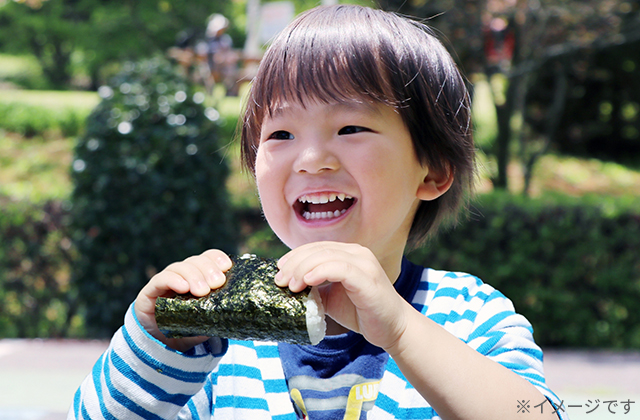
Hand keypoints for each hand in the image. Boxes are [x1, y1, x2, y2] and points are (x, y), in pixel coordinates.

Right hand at [134, 249, 231, 351]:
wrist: (163, 346)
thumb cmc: (189, 330)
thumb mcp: (208, 323)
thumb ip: (219, 316)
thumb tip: (235, 313)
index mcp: (200, 277)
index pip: (209, 258)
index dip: (218, 259)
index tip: (227, 266)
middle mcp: (183, 275)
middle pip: (196, 261)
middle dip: (208, 269)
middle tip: (217, 283)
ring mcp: (167, 281)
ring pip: (181, 267)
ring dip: (193, 276)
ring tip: (202, 291)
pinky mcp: (150, 290)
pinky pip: (162, 279)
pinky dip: (173, 280)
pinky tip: (182, 287)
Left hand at [275, 242, 410, 350]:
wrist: (391, 329)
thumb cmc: (361, 312)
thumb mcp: (331, 297)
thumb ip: (314, 287)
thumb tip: (288, 284)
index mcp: (348, 253)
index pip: (315, 247)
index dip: (294, 256)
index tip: (279, 271)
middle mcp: (357, 253)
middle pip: (318, 249)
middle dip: (295, 263)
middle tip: (280, 280)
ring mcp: (364, 263)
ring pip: (326, 256)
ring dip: (303, 268)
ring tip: (291, 285)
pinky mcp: (368, 278)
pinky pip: (340, 268)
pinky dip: (320, 272)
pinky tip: (308, 282)